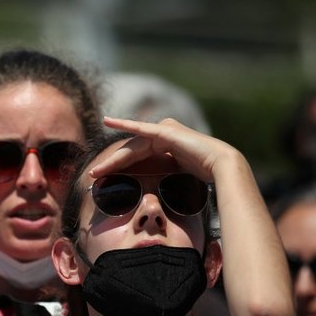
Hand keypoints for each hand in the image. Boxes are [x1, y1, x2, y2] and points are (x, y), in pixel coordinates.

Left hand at [94, 117, 245, 184]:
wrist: (221, 168)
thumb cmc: (204, 176)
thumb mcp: (176, 177)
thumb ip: (164, 176)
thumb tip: (153, 194)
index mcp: (166, 145)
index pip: (136, 157)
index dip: (118, 167)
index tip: (102, 179)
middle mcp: (164, 134)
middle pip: (131, 151)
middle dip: (111, 164)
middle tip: (93, 176)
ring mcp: (165, 130)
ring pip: (132, 147)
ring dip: (113, 159)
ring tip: (97, 170)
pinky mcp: (166, 131)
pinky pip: (140, 129)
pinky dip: (124, 124)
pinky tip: (108, 121)